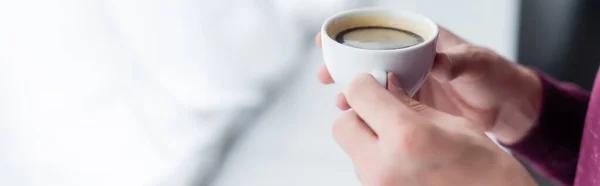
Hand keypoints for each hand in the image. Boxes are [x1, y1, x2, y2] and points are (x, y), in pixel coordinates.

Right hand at [317, 27, 541, 143]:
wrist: (508, 107)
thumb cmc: (496, 76)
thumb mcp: (476, 64)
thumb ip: (455, 62)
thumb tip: (436, 62)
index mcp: (424, 39)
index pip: (382, 30)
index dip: (354, 33)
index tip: (330, 40)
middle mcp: (413, 57)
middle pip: (370, 56)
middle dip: (345, 64)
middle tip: (325, 73)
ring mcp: (411, 80)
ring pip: (374, 81)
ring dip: (355, 89)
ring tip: (339, 99)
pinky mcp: (413, 103)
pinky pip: (386, 103)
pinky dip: (371, 108)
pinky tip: (357, 114)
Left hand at [332, 73, 536, 185]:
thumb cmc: (482, 167)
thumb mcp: (450, 123)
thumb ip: (408, 103)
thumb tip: (385, 83)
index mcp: (405, 136)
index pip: (358, 94)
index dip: (365, 83)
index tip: (374, 82)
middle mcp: (383, 164)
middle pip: (342, 125)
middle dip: (358, 112)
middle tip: (382, 111)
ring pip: (350, 148)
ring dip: (366, 136)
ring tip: (398, 137)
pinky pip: (363, 167)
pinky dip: (374, 156)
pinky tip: (401, 156)